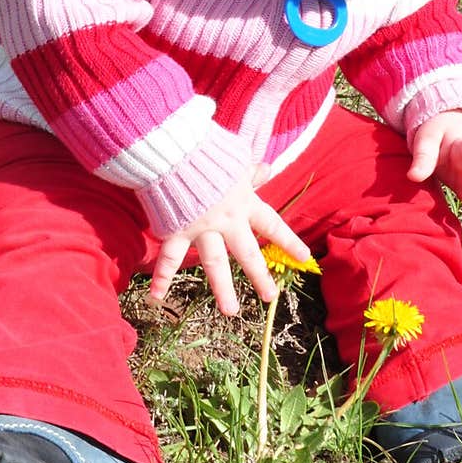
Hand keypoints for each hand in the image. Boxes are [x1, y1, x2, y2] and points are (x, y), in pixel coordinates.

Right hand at [147, 166, 312, 315]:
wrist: (176, 150)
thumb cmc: (208, 150)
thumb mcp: (236, 159)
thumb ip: (251, 171)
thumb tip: (266, 168)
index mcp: (244, 203)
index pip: (272, 225)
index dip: (289, 241)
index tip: (305, 258)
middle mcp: (226, 221)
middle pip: (247, 253)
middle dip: (259, 276)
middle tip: (270, 297)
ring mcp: (201, 229)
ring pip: (214, 264)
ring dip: (222, 288)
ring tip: (231, 312)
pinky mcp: (176, 230)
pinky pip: (169, 258)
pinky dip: (161, 277)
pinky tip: (156, 297)